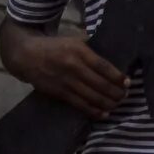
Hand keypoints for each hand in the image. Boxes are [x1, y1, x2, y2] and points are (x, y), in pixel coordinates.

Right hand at [8, 33, 128, 117]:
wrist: (25, 55)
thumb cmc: (55, 46)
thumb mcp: (73, 40)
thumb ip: (92, 48)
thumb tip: (115, 54)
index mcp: (79, 51)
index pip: (103, 67)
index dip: (118, 77)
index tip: (128, 82)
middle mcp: (73, 66)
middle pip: (101, 84)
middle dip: (117, 93)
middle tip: (125, 95)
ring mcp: (66, 81)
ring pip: (92, 96)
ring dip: (109, 103)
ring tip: (118, 104)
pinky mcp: (59, 92)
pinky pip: (80, 104)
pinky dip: (94, 111)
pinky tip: (104, 114)